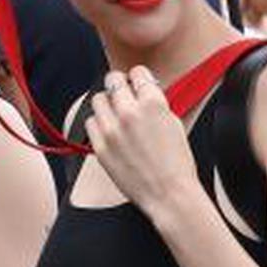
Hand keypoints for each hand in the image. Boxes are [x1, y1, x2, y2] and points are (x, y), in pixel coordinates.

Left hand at [86, 67, 198, 217]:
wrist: (169, 195)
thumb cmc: (177, 163)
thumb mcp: (173, 123)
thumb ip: (155, 103)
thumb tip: (142, 92)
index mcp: (153, 104)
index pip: (137, 72)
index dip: (138, 77)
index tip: (137, 82)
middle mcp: (130, 113)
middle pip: (113, 80)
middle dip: (119, 84)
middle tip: (122, 91)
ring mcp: (112, 130)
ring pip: (97, 100)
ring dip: (107, 103)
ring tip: (115, 113)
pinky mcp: (101, 147)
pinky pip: (90, 123)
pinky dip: (98, 124)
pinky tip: (109, 130)